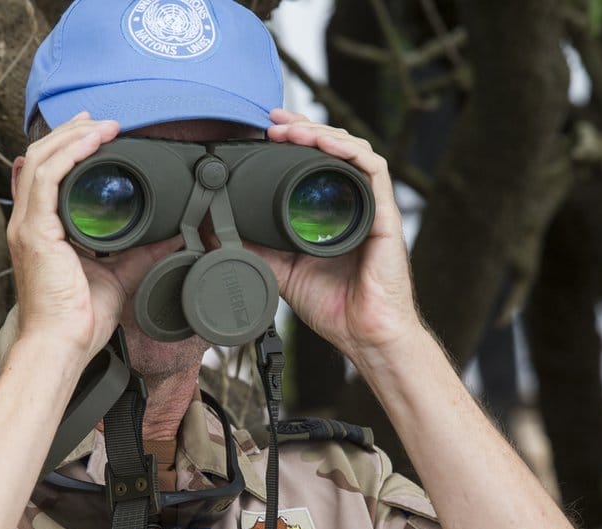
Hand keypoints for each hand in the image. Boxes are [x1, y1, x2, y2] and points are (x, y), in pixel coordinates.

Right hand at [7, 113, 179, 366]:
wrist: (63, 345)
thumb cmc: (79, 320)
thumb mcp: (117, 275)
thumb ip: (140, 251)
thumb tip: (171, 234)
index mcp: (41, 232)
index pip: (44, 176)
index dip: (65, 148)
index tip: (92, 132)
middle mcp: (29, 224)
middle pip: (39, 159)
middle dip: (69, 133)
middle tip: (99, 119)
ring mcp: (28, 226)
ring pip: (40, 159)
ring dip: (73, 136)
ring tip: (103, 124)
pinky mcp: (35, 231)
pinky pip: (47, 177)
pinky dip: (71, 152)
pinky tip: (93, 139)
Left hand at [251, 109, 421, 358]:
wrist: (363, 335)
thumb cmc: (333, 305)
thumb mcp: (280, 271)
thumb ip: (254, 248)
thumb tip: (216, 230)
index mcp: (332, 211)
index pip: (315, 161)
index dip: (294, 139)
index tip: (265, 130)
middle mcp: (353, 202)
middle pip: (334, 147)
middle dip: (304, 127)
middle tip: (273, 120)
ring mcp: (371, 207)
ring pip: (354, 150)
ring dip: (322, 133)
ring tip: (293, 129)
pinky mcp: (385, 216)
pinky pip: (374, 171)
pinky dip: (350, 151)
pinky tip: (326, 143)